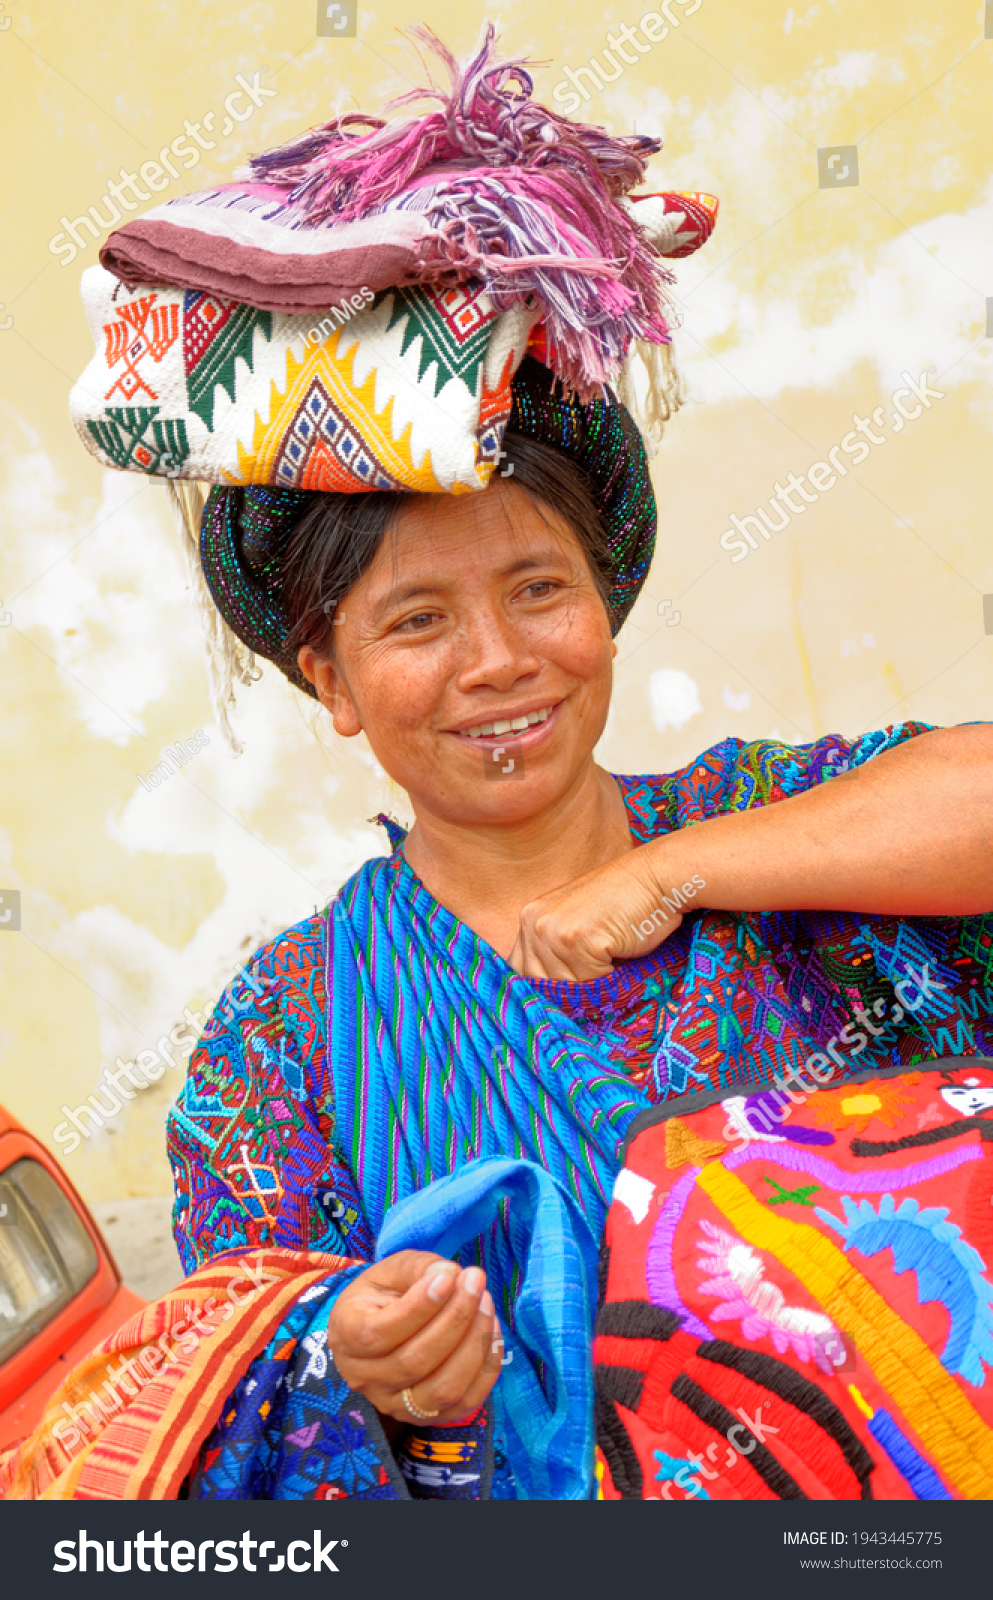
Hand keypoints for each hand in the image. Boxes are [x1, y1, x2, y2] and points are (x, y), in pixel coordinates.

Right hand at [327, 1250, 503, 1424]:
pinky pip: (465, 1404)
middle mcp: (364, 1379)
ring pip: (442, 1389)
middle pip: (415, 1361)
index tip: (449, 1275)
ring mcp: (394, 1405)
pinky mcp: (425, 1418)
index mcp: (345, 1335)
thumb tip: (452, 1274)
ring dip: (474, 1344)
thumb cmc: (385, 1292)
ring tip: (485, 1302)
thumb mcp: (392, 1270)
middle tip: (475, 1280)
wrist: (380, 1325)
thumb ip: (419, 1268)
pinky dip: (485, 1368)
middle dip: (455, 1318)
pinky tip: (491, 1331)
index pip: (380, 1332)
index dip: (420, 1307)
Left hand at [507, 850, 688, 979]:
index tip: (572, 990)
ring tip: (613, 958)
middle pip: (540, 985)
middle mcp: (533, 923)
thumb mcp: (578, 925)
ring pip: (566, 988)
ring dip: (592, 984)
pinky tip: (621, 954)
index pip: (521, 972)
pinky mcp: (577, 939)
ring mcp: (553, 930)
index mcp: (530, 918)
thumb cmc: (625, 905)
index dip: (547, 988)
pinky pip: (589, 982)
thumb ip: (555, 953)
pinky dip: (610, 978)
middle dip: (570, 990)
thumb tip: (549, 1002)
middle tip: (601, 971)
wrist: (656, 878)